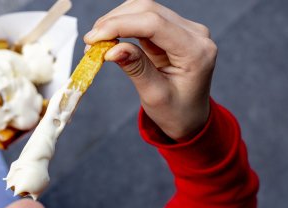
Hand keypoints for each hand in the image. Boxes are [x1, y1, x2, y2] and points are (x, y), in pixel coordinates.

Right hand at [84, 0, 216, 139]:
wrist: (190, 116)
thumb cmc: (176, 111)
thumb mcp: (155, 95)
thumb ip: (136, 68)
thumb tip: (111, 50)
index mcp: (196, 52)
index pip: (154, 24)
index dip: (120, 25)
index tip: (93, 39)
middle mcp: (195, 34)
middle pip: (149, 10)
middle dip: (114, 21)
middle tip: (91, 42)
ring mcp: (185, 28)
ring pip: (144, 8)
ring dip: (116, 20)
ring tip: (98, 42)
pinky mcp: (173, 29)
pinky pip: (144, 17)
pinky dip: (123, 24)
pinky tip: (110, 38)